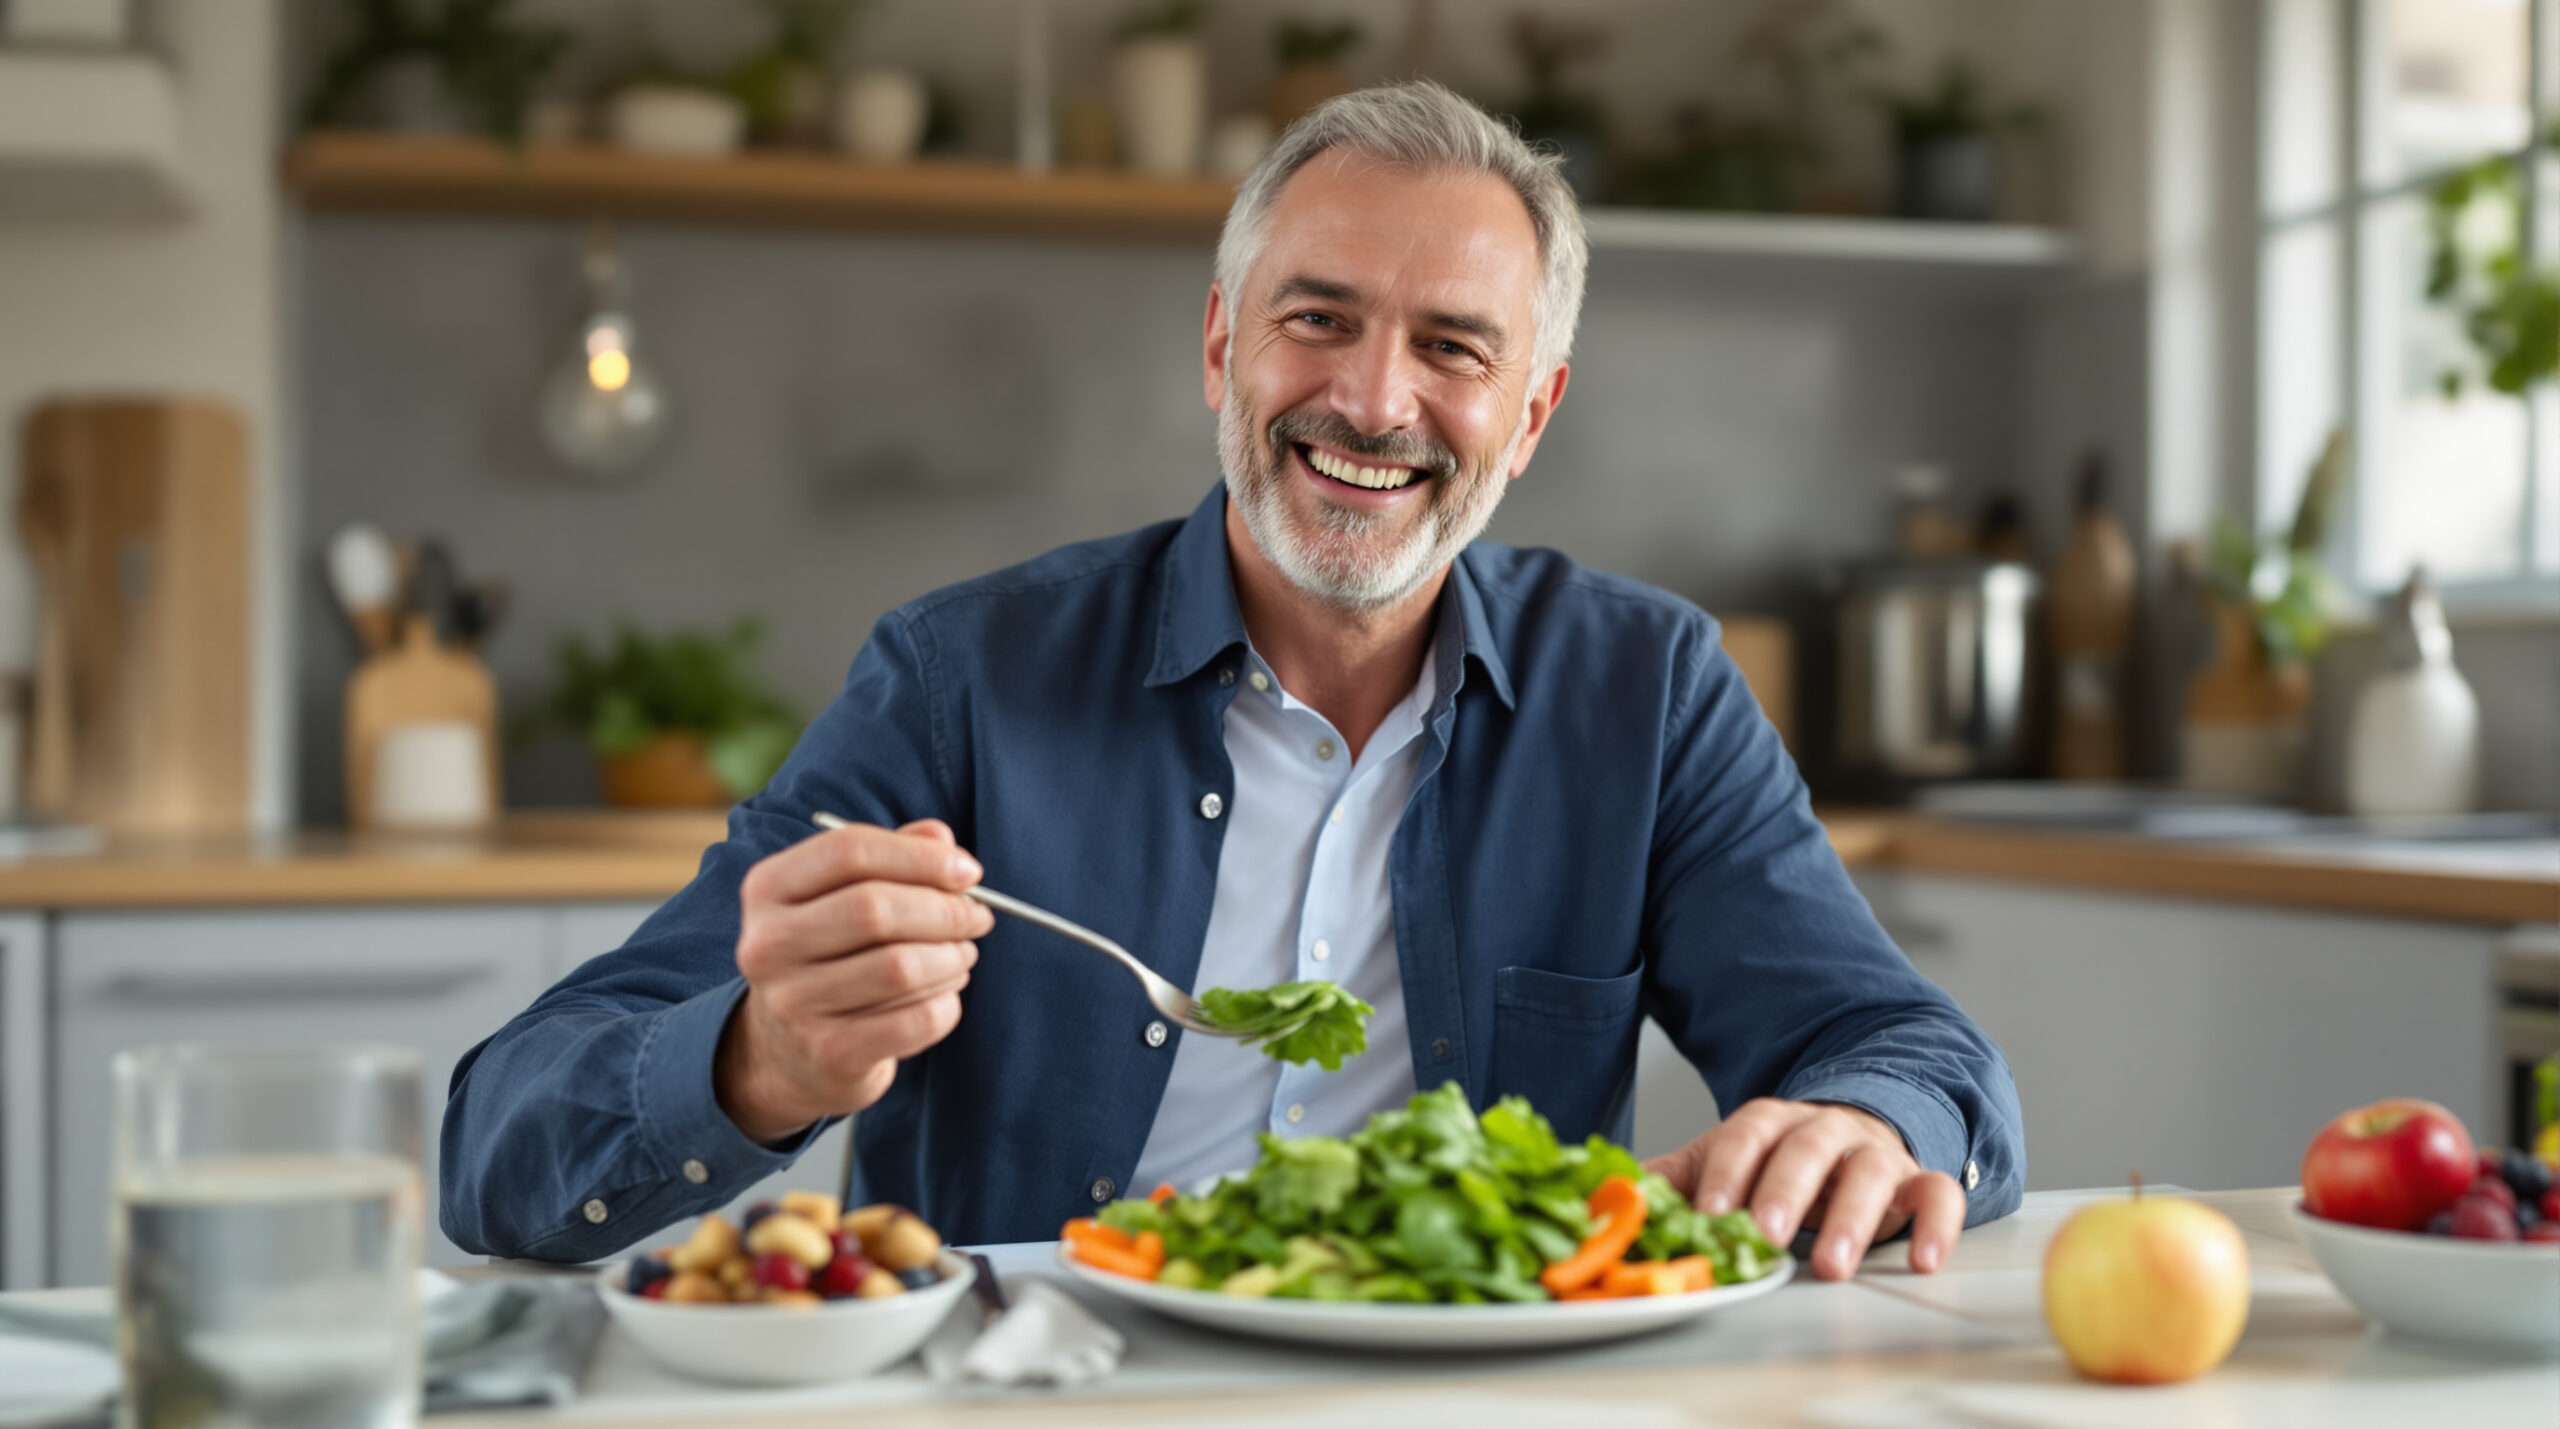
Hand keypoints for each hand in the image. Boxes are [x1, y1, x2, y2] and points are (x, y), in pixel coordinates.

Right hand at [715, 818, 994, 1143]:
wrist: (792, 1051)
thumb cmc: (834, 953)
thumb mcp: (845, 895)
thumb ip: (894, 855)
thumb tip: (942, 839)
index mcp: (768, 888)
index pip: (849, 851)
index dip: (920, 857)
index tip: (969, 872)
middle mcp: (768, 944)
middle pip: (875, 909)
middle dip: (946, 910)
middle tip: (978, 917)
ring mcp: (793, 1003)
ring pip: (900, 967)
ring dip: (952, 957)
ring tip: (962, 955)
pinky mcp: (829, 1052)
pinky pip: (916, 1020)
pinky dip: (947, 1003)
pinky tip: (946, 995)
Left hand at [1643, 1099, 1963, 1281]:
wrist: (1846, 1140)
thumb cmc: (1775, 1164)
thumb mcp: (1723, 1165)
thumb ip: (1673, 1181)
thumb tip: (1613, 1196)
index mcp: (1770, 1122)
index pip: (1747, 1134)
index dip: (1727, 1171)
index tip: (1709, 1214)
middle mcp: (1824, 1128)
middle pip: (1806, 1148)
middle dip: (1784, 1191)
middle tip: (1766, 1237)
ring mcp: (1875, 1152)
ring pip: (1871, 1169)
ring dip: (1851, 1217)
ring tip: (1830, 1267)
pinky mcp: (1917, 1180)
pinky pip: (1937, 1195)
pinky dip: (1936, 1225)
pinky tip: (1922, 1261)